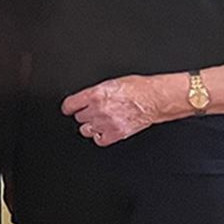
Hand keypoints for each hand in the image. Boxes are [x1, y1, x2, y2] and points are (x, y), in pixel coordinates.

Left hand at [62, 73, 181, 146]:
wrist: (155, 98)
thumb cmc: (137, 88)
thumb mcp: (110, 83)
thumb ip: (95, 92)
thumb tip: (85, 99)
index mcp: (96, 94)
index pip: (70, 104)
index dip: (69, 107)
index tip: (69, 109)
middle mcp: (99, 109)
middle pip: (79, 117)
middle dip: (84, 114)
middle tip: (92, 112)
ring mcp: (107, 123)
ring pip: (86, 130)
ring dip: (91, 126)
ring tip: (98, 121)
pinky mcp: (117, 134)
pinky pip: (100, 141)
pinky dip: (100, 137)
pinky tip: (104, 131)